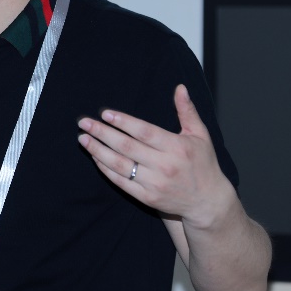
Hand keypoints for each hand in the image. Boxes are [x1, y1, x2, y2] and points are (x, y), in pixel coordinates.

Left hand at [76, 84, 231, 226]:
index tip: (105, 114)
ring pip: (119, 165)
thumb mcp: (200, 135)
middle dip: (102, 133)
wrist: (207, 202)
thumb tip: (179, 88)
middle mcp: (164, 165)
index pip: (144, 132)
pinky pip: (120, 182)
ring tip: (83, 139)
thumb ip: (187, 111)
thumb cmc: (203, 164)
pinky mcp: (147, 197)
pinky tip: (95, 157)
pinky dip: (105, 169)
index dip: (123, 122)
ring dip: (98, 151)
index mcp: (177, 147)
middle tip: (84, 123)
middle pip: (126, 147)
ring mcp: (154, 183)